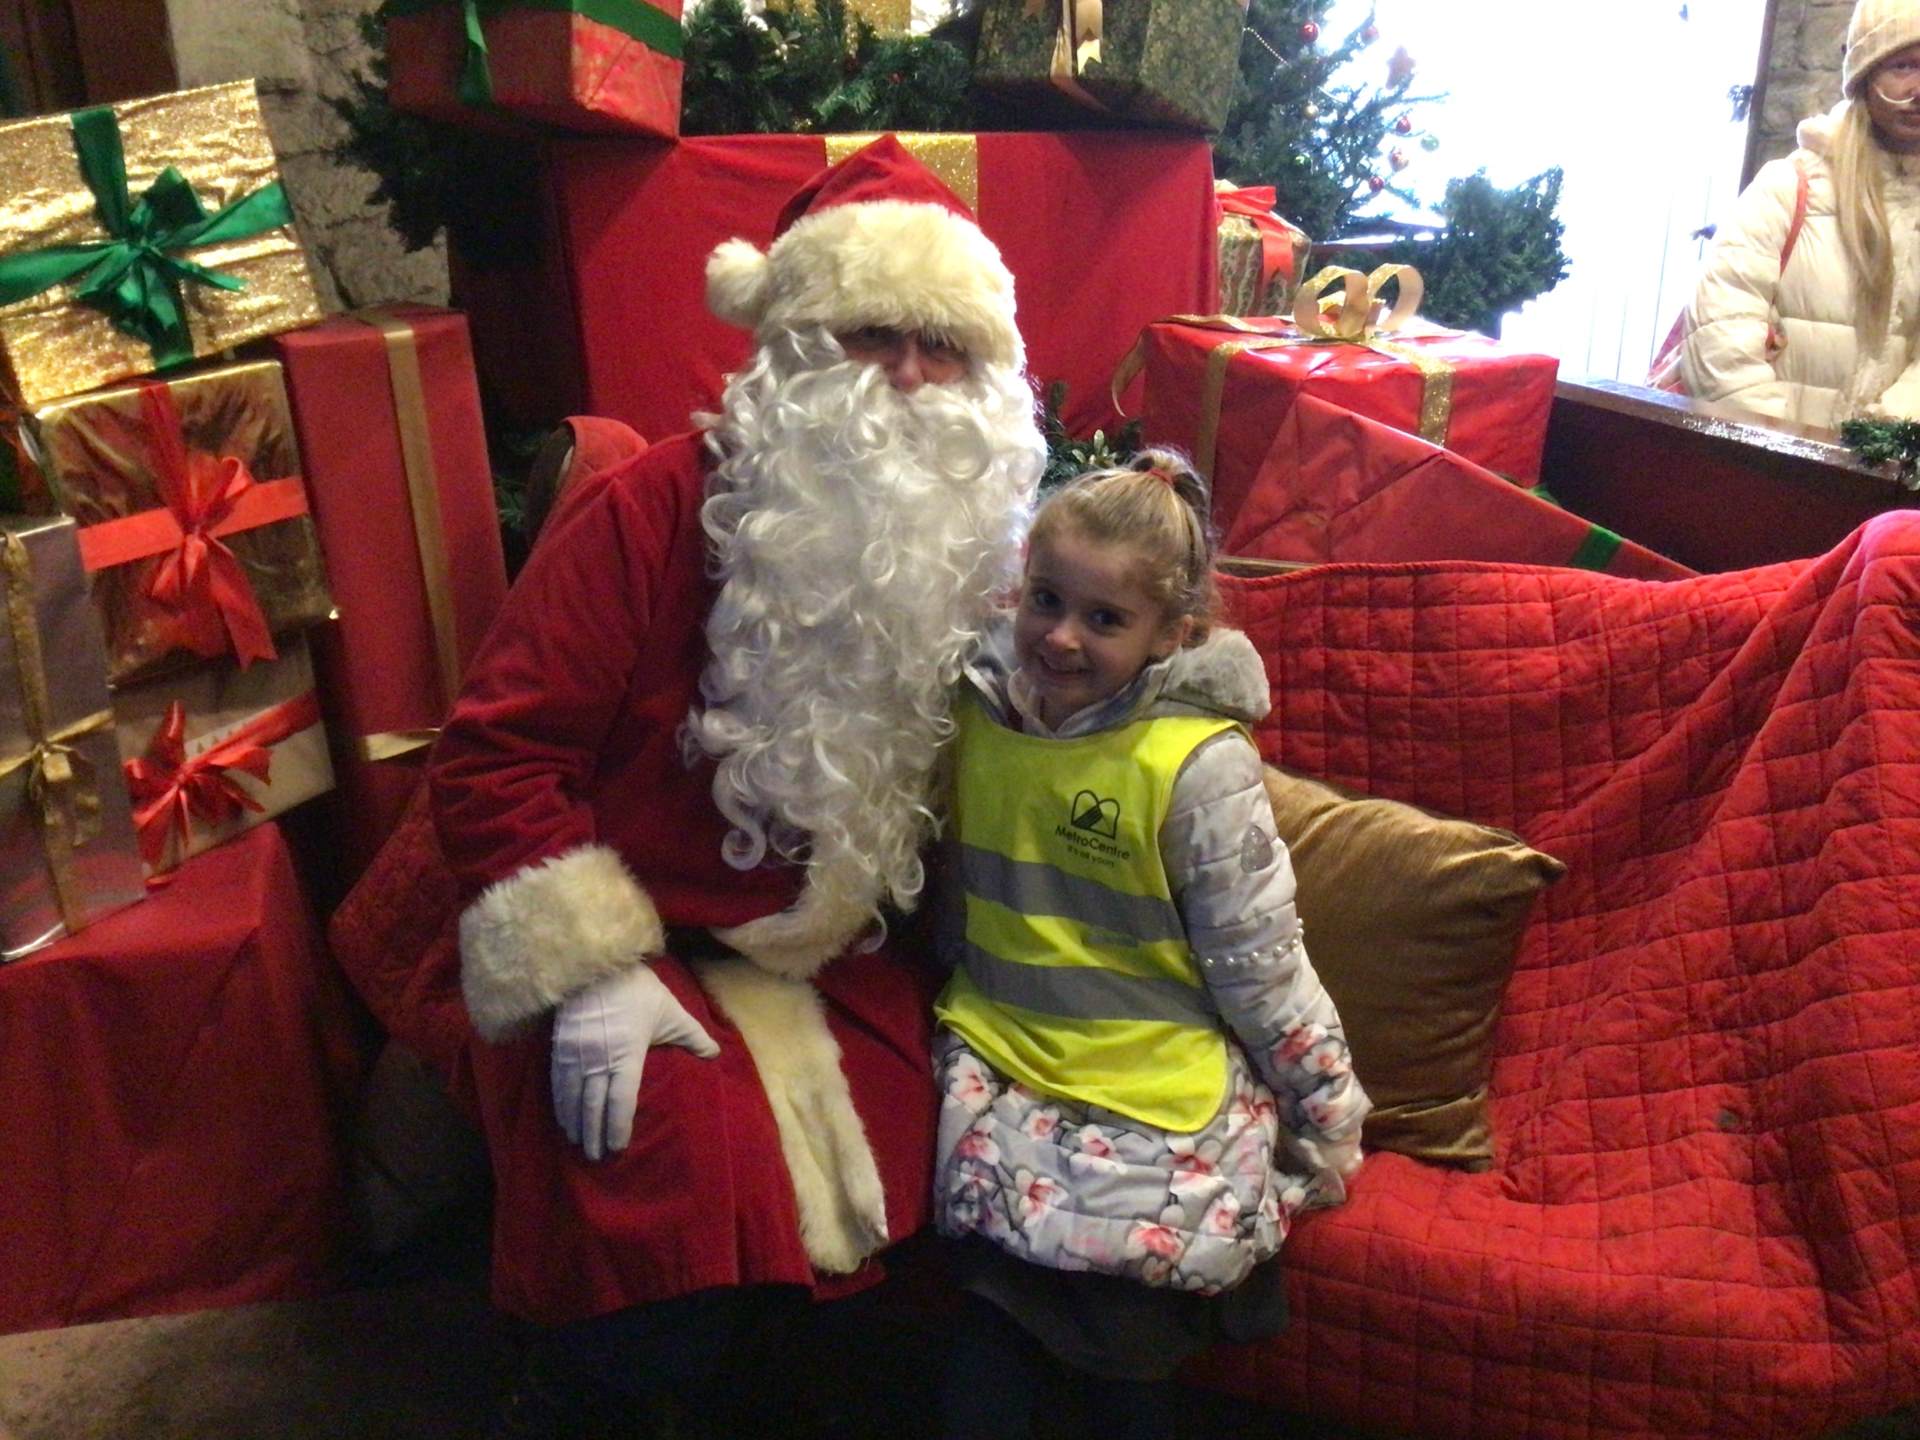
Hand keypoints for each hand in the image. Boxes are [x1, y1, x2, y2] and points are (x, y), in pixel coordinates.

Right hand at [550, 963, 718, 1160]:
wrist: (599, 964)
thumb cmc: (639, 990)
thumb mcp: (671, 1011)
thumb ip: (694, 1035)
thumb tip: (716, 1054)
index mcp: (627, 1055)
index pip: (621, 1101)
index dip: (618, 1127)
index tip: (618, 1148)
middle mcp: (598, 1060)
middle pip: (594, 1107)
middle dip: (594, 1134)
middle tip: (595, 1157)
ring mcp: (576, 1054)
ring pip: (572, 1098)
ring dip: (575, 1124)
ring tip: (578, 1144)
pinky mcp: (559, 1046)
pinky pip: (558, 1083)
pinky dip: (560, 1104)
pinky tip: (562, 1117)